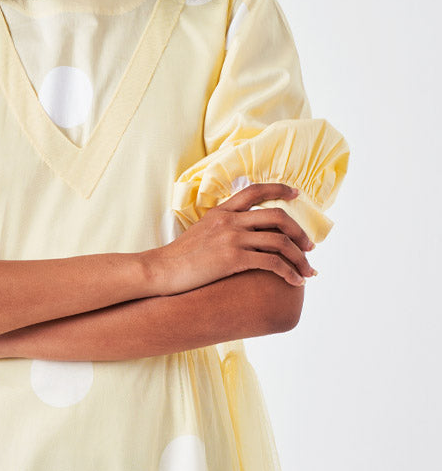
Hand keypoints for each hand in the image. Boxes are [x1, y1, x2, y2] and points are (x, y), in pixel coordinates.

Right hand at [150, 182, 316, 294]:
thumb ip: (221, 226)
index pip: (255, 190)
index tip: (297, 194)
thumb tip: (239, 231)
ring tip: (309, 270)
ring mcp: (232, 238)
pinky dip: (289, 272)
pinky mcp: (233, 259)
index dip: (279, 189)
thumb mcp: (200, 231)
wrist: (161, 270)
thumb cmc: (179, 257)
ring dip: (300, 257)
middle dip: (299, 232)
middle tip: (310, 247)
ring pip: (280, 241)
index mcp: (222, 211)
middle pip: (277, 216)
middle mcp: (230, 221)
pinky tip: (295, 282)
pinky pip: (272, 262)